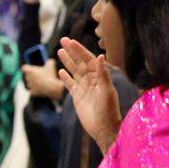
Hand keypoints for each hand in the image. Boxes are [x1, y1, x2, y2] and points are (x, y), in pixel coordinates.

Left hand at [21, 59, 64, 100]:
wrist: (50, 87)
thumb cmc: (49, 75)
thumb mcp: (51, 65)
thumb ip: (49, 62)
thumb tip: (50, 61)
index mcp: (29, 71)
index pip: (24, 68)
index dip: (27, 68)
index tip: (31, 69)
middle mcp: (27, 78)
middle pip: (28, 76)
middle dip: (33, 76)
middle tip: (40, 76)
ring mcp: (29, 85)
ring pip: (30, 84)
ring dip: (34, 83)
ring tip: (42, 82)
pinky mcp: (32, 92)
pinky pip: (33, 91)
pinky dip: (37, 90)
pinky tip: (42, 89)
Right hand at [57, 38, 121, 152]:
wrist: (103, 128)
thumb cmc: (108, 110)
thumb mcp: (107, 91)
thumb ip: (103, 74)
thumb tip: (99, 56)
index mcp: (99, 77)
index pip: (88, 59)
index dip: (79, 50)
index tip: (71, 41)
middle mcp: (92, 80)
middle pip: (79, 62)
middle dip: (72, 51)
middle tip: (63, 39)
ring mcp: (84, 88)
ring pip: (74, 71)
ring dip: (67, 61)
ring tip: (60, 51)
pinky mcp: (77, 97)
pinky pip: (70, 84)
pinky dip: (65, 78)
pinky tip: (60, 71)